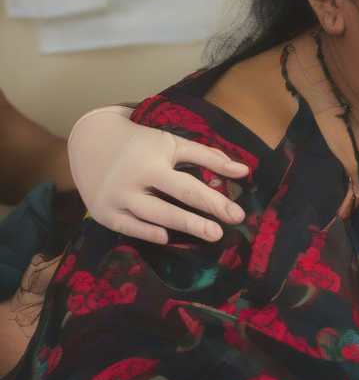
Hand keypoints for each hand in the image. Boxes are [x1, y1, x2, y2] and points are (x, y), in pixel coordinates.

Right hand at [68, 106, 247, 243]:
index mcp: (153, 163)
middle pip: (169, 206)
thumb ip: (209, 157)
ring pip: (150, 218)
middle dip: (197, 221)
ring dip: (179, 228)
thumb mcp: (174, 143)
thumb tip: (244, 172)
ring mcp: (116, 200)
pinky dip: (146, 233)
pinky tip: (166, 238)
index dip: (214, 201)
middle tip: (222, 232)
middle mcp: (133, 183)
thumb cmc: (143, 143)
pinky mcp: (103, 213)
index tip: (238, 214)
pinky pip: (127, 227)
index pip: (189, 187)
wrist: (93, 141)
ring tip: (208, 235)